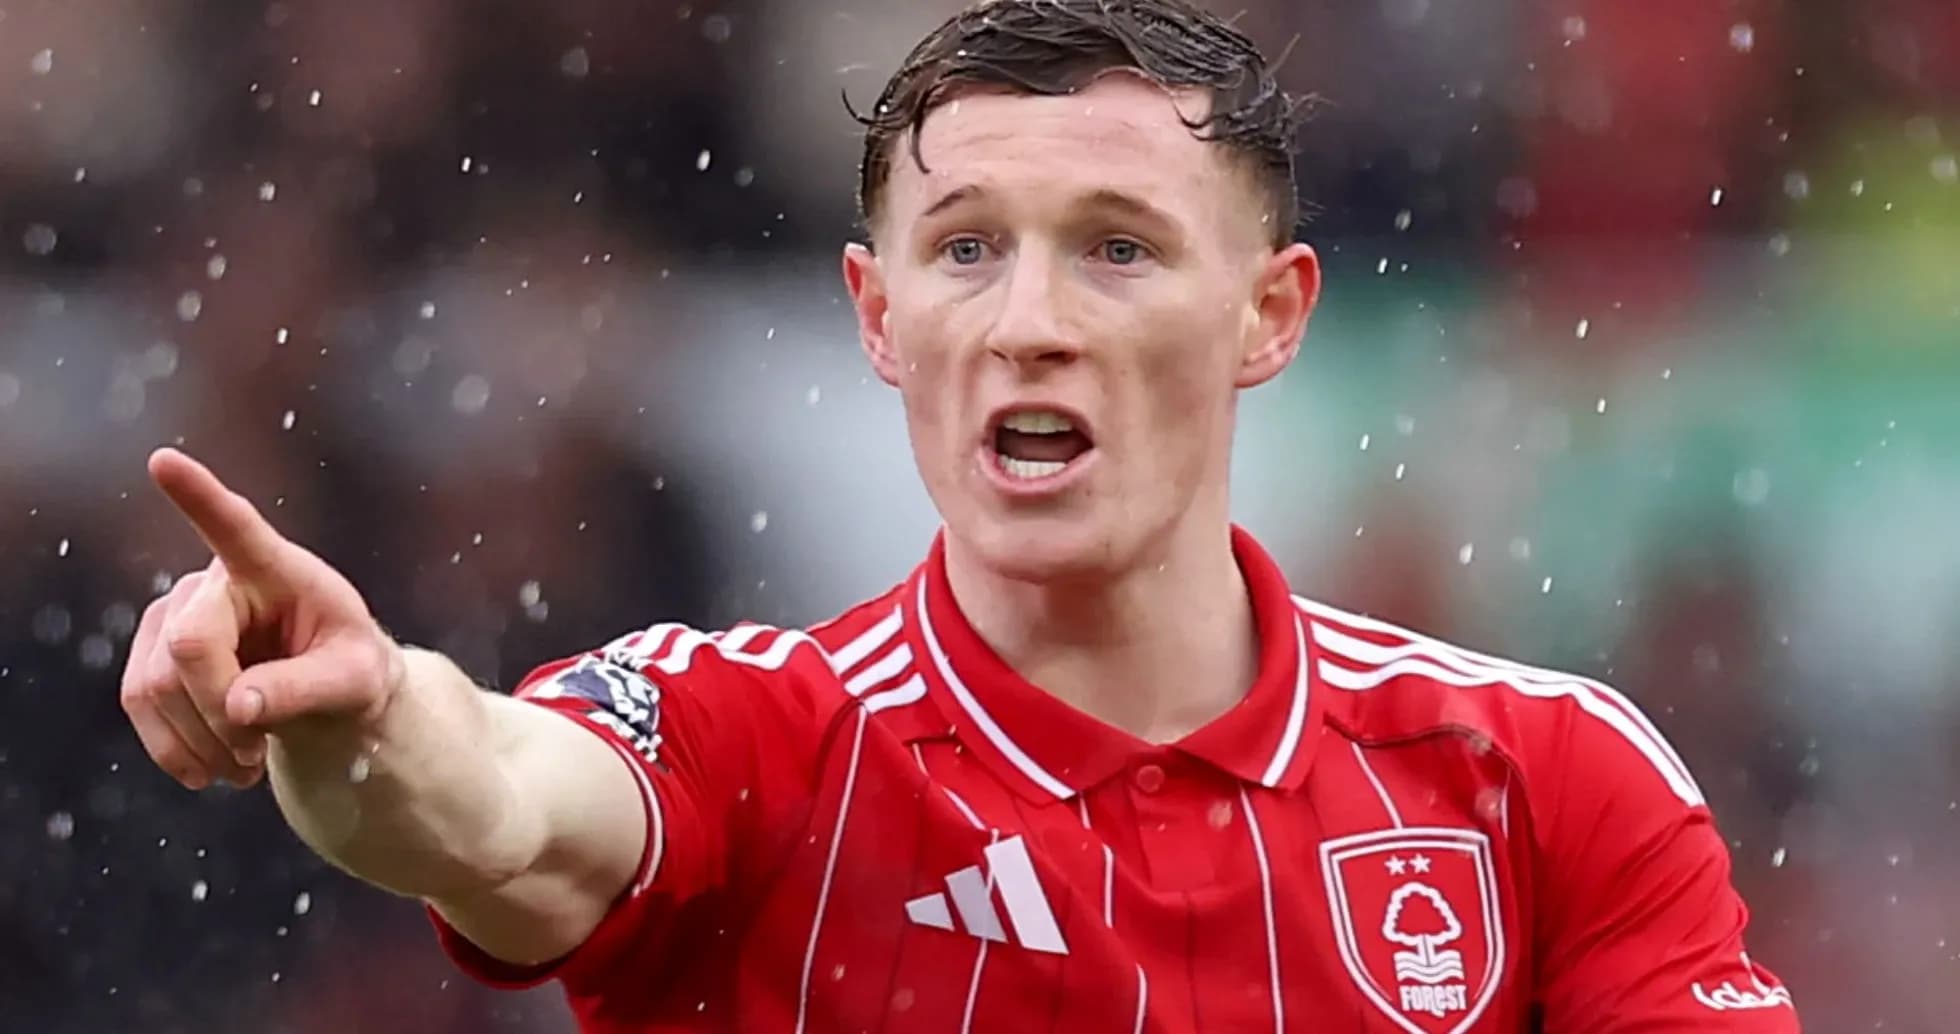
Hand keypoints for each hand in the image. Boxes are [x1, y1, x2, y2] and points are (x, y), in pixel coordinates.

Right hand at [121, 448, 405, 789]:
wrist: (330, 696)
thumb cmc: (352, 671)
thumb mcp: (356, 682)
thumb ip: (304, 689)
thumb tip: (237, 707)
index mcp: (275, 568)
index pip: (235, 527)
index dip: (198, 496)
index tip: (164, 460)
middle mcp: (213, 580)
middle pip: (188, 649)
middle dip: (221, 713)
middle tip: (260, 753)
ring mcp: (172, 613)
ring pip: (156, 685)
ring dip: (201, 741)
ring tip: (247, 764)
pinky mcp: (150, 654)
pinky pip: (137, 706)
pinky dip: (175, 750)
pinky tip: (212, 768)